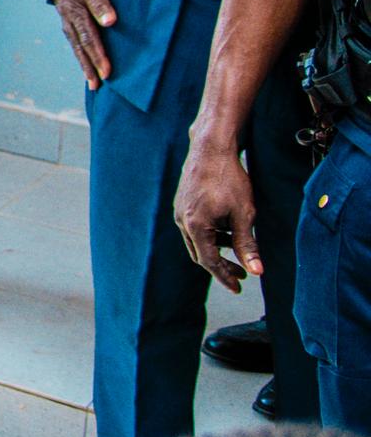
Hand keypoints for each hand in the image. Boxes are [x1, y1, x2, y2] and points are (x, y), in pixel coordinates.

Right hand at [50, 0, 117, 89]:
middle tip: (96, 86)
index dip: (98, 57)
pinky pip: (76, 42)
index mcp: (75, 14)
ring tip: (92, 82)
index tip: (107, 73)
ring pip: (77, 48)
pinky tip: (87, 62)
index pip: (89, 39)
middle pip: (80, 49)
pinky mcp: (69, 22)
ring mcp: (67, 23)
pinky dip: (82, 54)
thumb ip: (101, 2)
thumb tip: (111, 22)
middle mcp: (69, 22)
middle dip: (89, 68)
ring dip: (84, 65)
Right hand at [176, 138, 261, 289]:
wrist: (211, 148)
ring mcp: (180, 211)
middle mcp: (182, 220)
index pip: (209, 261)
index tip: (239, 288)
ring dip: (217, 249)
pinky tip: (227, 230)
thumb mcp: (244, 214)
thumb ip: (247, 245)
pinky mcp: (182, 203)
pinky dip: (211, 235)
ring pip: (197, 240)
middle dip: (221, 266)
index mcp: (196, 226)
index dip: (225, 277)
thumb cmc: (229, 179)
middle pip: (200, 254)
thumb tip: (257, 271)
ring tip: (239, 250)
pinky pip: (194, 227)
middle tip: (242, 274)